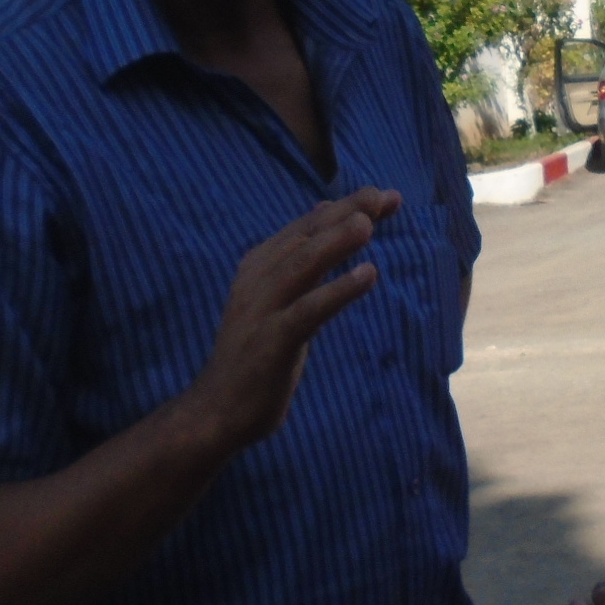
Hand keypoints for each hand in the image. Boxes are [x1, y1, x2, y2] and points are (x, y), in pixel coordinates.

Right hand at [185, 189, 400, 453]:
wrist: (218, 409)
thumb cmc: (256, 352)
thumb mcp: (278, 297)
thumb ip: (299, 256)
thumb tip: (325, 211)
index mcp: (259, 266)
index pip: (306, 226)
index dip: (345, 207)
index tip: (387, 196)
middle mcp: (257, 280)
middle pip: (305, 238)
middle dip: (344, 214)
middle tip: (383, 197)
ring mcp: (261, 311)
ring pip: (300, 266)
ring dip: (334, 243)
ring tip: (368, 225)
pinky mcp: (270, 343)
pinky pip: (307, 311)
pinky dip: (337, 290)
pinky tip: (367, 275)